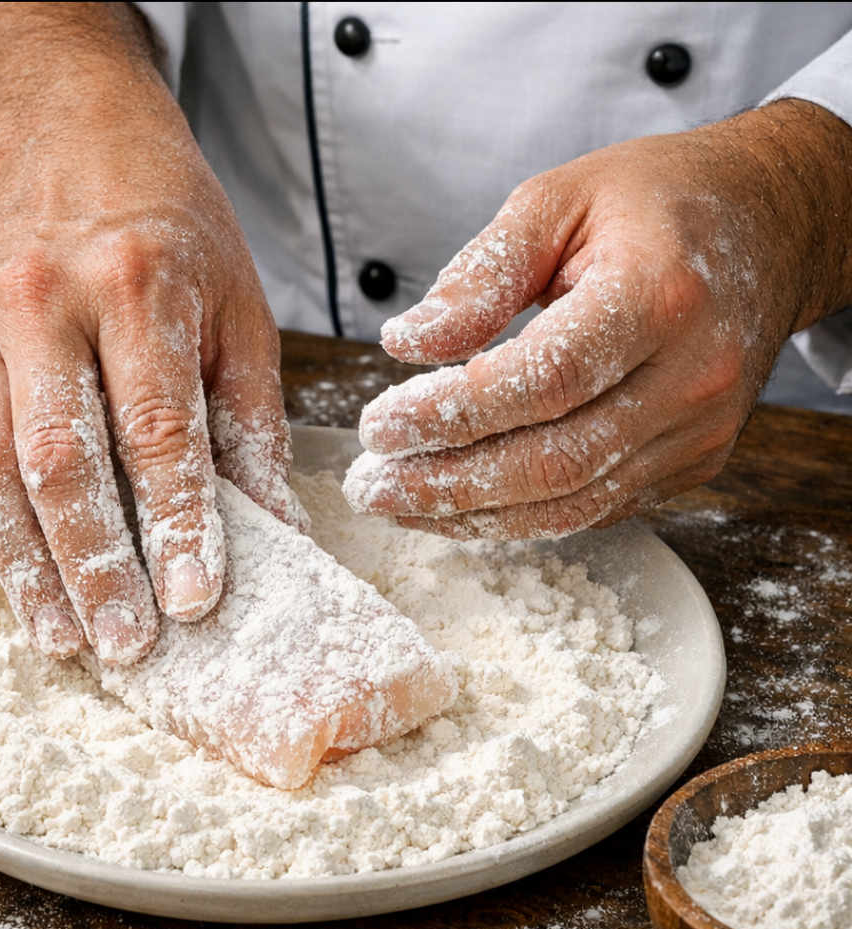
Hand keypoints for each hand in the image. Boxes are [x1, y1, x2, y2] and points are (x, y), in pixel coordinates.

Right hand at [0, 3, 302, 665]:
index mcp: (139, 285)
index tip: (195, 602)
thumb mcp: (239, 313)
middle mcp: (43, 301)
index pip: (158, 431)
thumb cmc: (174, 233)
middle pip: (60, 460)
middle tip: (126, 644)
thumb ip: (251, 425)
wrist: (74, 143)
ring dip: (25, 568)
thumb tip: (277, 531)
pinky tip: (8, 578)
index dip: (178, 526)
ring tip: (63, 638)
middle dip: (94, 567)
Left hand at [345, 99, 851, 538]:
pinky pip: (595, 507)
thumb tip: (408, 342)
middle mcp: (693, 377)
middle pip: (554, 460)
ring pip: (572, 502)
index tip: (379, 425)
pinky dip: (520, 515)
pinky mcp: (693, 462)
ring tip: (399, 504)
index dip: (452, 414)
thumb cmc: (657, 203)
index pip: (542, 380)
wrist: (769, 227)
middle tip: (371, 486)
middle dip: (448, 484)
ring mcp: (700, 430)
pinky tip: (460, 504)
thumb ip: (482, 272)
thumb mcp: (559, 200)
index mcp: (660, 295)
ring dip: (474, 515)